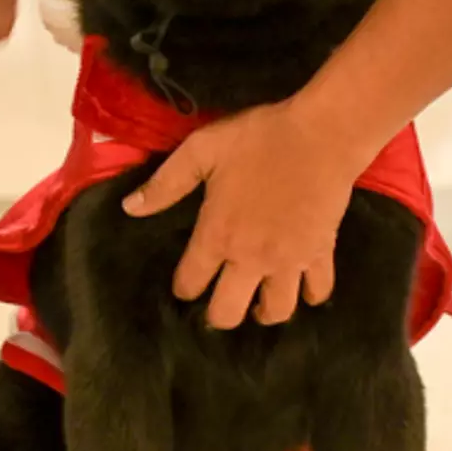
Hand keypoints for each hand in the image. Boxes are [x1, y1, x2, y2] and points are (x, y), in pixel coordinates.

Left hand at [122, 97, 361, 329]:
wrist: (322, 135)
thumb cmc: (259, 139)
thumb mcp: (202, 150)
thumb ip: (165, 183)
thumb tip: (129, 209)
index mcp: (217, 235)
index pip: (191, 282)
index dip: (183, 287)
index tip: (185, 282)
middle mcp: (250, 259)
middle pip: (228, 313)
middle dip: (218, 316)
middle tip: (219, 303)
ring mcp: (289, 261)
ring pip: (277, 312)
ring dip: (264, 312)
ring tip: (258, 300)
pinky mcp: (320, 254)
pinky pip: (318, 291)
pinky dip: (310, 294)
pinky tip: (300, 285)